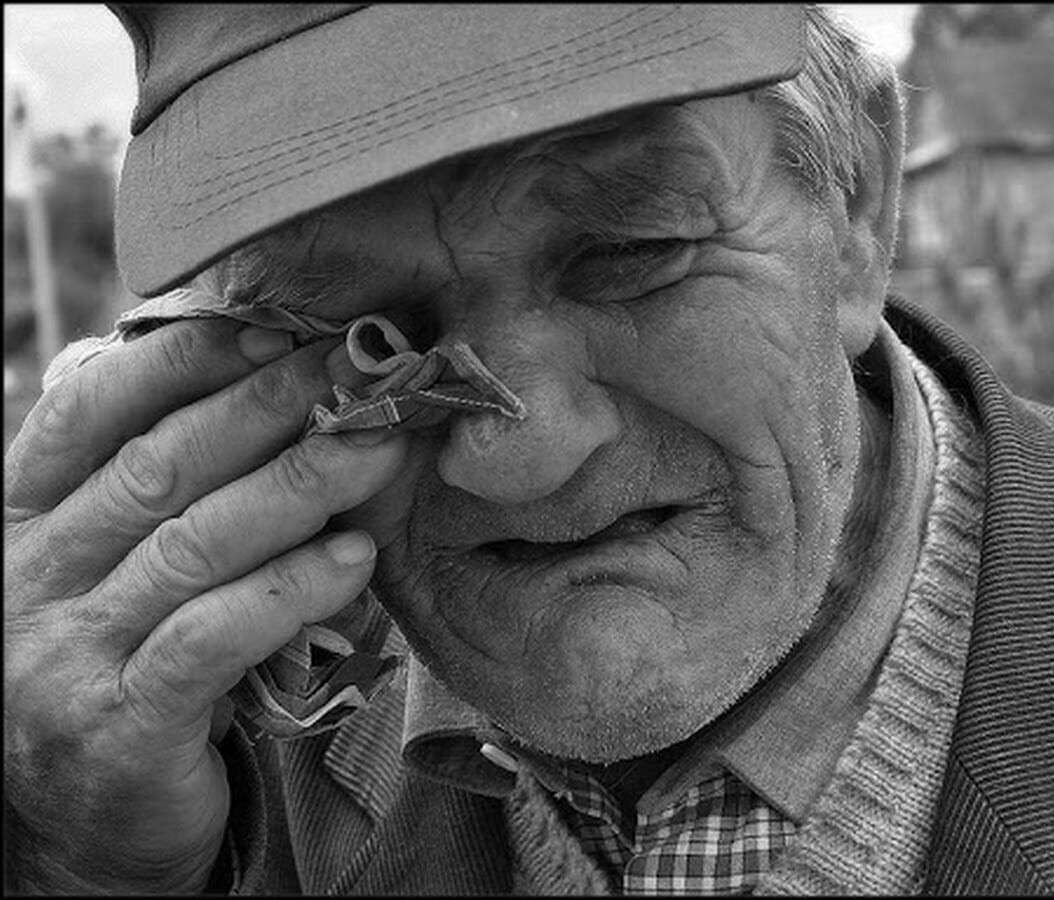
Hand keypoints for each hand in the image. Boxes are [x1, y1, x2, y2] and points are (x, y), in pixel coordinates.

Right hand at [4, 320, 407, 892]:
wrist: (94, 826)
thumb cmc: (127, 670)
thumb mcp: (125, 574)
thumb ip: (171, 498)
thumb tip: (281, 399)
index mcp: (20, 524)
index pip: (87, 417)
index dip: (178, 364)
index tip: (269, 331)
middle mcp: (26, 582)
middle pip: (156, 471)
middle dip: (264, 410)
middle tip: (353, 373)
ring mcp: (63, 658)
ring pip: (192, 546)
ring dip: (298, 487)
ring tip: (377, 448)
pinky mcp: (118, 726)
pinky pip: (213, 638)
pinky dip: (290, 590)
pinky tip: (355, 559)